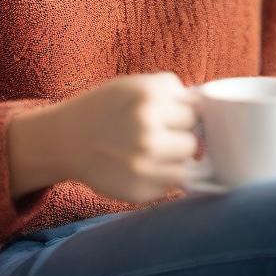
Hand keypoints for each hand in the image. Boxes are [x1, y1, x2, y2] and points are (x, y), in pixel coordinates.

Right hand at [58, 72, 200, 202]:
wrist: (67, 138)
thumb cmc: (108, 107)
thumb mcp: (137, 84)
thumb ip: (173, 92)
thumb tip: (209, 109)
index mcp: (149, 96)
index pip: (195, 112)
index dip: (183, 115)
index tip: (170, 117)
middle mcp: (147, 129)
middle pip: (193, 141)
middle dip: (180, 138)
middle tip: (158, 136)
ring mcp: (143, 163)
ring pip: (186, 165)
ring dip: (174, 160)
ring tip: (150, 152)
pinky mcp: (139, 191)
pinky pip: (170, 185)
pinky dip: (161, 178)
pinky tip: (141, 166)